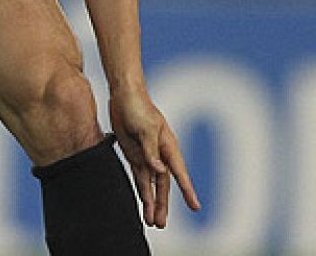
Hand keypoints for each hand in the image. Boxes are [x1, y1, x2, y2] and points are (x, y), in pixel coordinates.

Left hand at [110, 85, 199, 226]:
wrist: (124, 95)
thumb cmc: (138, 108)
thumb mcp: (145, 128)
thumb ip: (151, 151)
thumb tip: (159, 171)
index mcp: (168, 147)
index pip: (178, 173)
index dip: (186, 190)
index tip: (195, 207)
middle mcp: (160, 155)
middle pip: (163, 185)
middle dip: (162, 205)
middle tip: (161, 224)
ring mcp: (147, 156)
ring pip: (151, 185)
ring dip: (151, 202)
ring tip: (152, 221)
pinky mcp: (134, 154)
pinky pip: (139, 177)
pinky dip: (141, 190)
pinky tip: (144, 204)